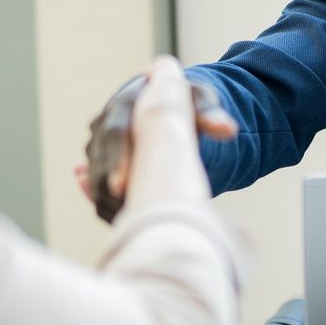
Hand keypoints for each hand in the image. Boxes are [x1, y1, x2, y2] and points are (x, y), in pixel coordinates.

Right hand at [80, 57, 236, 221]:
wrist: (163, 100)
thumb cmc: (184, 101)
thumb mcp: (197, 101)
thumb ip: (210, 115)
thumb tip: (229, 130)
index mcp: (125, 104)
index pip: (116, 132)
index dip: (117, 159)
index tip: (122, 186)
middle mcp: (104, 123)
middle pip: (100, 159)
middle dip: (108, 186)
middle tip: (123, 212)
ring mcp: (98, 144)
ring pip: (96, 177)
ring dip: (108, 200)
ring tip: (129, 223)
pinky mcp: (98, 162)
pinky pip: (98, 188)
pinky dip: (108, 205)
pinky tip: (126, 224)